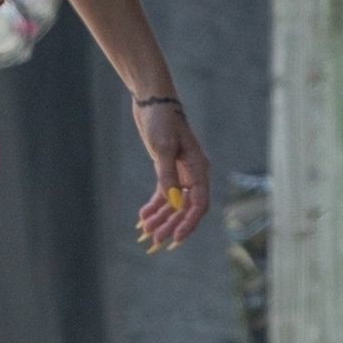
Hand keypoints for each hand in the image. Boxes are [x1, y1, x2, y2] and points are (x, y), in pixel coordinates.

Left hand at [132, 97, 210, 251]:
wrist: (152, 101)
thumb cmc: (161, 120)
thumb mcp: (163, 147)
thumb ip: (168, 175)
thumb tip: (173, 202)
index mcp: (199, 168)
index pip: (199, 203)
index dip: (189, 223)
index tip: (175, 238)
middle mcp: (193, 173)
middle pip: (186, 208)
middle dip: (171, 225)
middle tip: (155, 241)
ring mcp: (180, 172)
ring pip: (174, 204)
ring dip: (161, 219)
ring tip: (145, 233)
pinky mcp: (167, 169)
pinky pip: (164, 194)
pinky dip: (154, 206)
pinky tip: (142, 218)